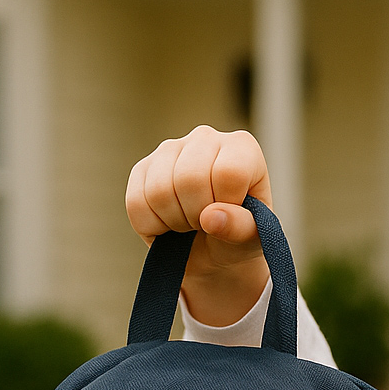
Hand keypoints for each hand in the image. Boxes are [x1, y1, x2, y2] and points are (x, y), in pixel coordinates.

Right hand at [125, 126, 272, 325]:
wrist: (213, 252)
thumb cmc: (238, 238)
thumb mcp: (252, 240)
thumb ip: (241, 228)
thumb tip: (211, 217)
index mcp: (242, 148)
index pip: (228, 173)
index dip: (226, 205)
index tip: (229, 217)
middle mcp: (206, 137)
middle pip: (190, 179)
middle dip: (197, 216)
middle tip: (206, 225)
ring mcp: (171, 149)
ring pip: (159, 190)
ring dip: (175, 221)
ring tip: (190, 223)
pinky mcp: (143, 168)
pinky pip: (136, 203)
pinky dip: (153, 226)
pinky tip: (170, 223)